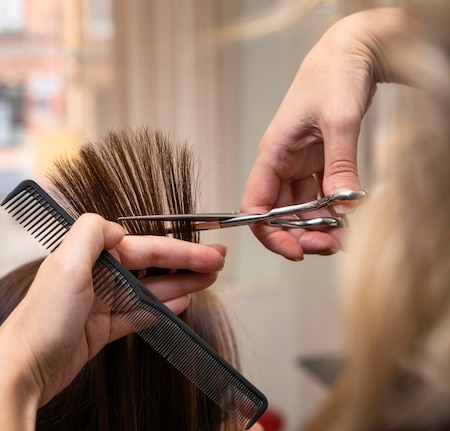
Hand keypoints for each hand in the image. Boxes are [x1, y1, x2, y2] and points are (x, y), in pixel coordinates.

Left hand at [0, 213, 225, 429]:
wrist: (23, 368)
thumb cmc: (40, 320)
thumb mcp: (65, 265)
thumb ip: (90, 233)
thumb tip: (116, 226)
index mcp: (87, 255)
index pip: (143, 247)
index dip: (178, 249)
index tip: (207, 251)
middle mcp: (94, 276)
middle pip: (149, 265)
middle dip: (185, 263)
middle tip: (217, 264)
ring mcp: (99, 303)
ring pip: (148, 289)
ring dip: (179, 283)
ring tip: (208, 281)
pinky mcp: (100, 329)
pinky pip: (138, 314)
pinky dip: (160, 308)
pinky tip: (180, 302)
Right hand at [241, 8, 408, 259]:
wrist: (351, 52)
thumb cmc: (333, 74)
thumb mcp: (339, 119)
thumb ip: (340, 163)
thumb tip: (343, 206)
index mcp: (272, 154)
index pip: (256, 206)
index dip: (269, 233)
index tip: (294, 250)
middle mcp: (281, 164)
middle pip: (278, 214)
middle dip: (298, 235)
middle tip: (327, 246)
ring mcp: (299, 165)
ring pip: (299, 210)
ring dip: (316, 228)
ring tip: (341, 238)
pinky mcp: (318, 163)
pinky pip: (319, 197)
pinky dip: (331, 212)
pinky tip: (346, 220)